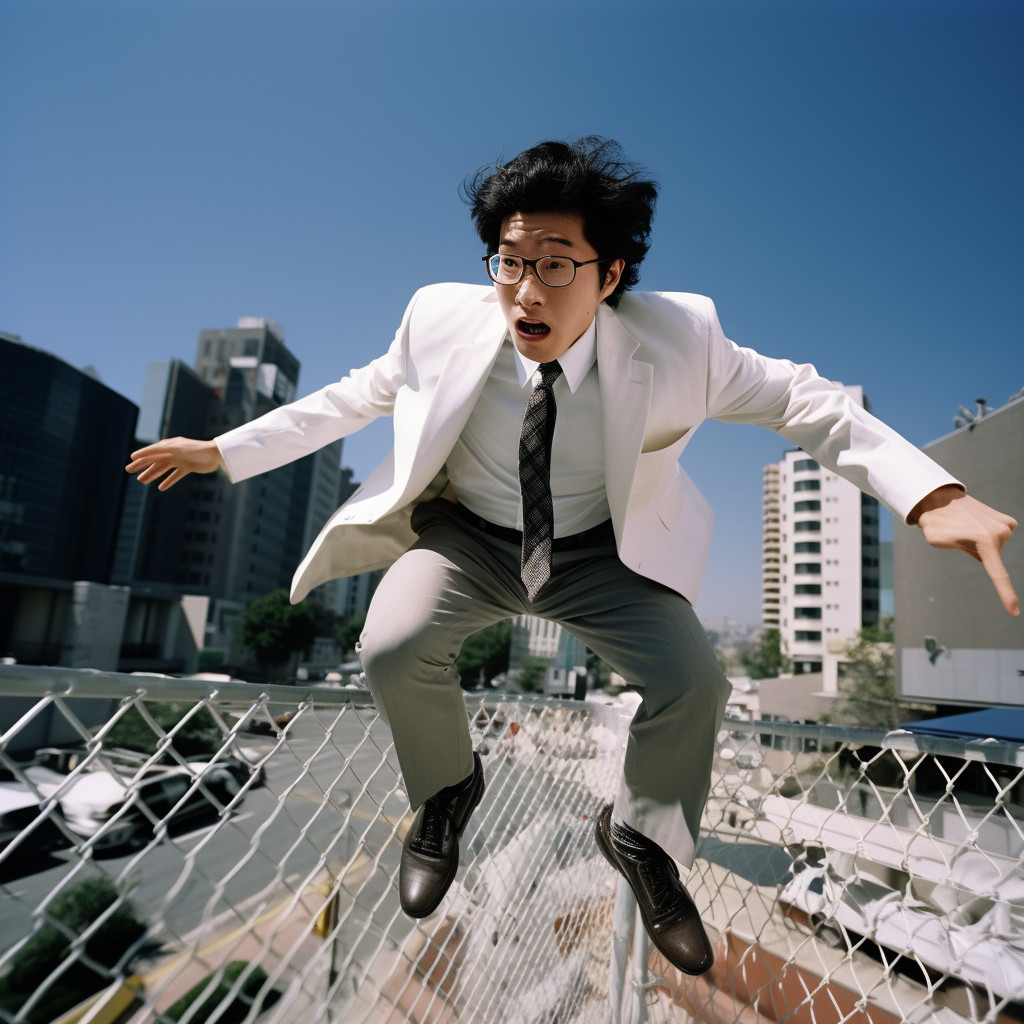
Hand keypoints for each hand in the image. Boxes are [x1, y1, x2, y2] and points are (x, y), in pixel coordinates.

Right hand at [126, 437, 223, 490]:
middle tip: (130, 472)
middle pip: (155, 460)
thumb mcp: (175, 449)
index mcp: (169, 445)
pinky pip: (175, 475)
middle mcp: (173, 452)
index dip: (141, 456)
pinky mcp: (188, 467)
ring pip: (163, 468)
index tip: (130, 461)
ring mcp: (181, 460)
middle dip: (142, 466)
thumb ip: (158, 451)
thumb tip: (141, 455)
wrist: (215, 454)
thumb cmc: (196, 449)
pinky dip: (168, 481)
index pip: (151, 451)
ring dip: (152, 474)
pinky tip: (161, 487)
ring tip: (142, 481)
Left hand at [908, 485, 1018, 615]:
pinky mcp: (1008, 521)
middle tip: (961, 535)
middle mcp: (1001, 534)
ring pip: (996, 549)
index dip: (1006, 595)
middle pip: (992, 559)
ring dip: (982, 543)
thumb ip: (964, 551)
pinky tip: (977, 524)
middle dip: (977, 553)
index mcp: (984, 542)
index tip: (1014, 611)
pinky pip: (999, 538)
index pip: (997, 575)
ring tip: (968, 528)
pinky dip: (988, 536)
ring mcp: (1007, 526)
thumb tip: (983, 552)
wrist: (940, 500)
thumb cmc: (936, 524)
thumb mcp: (941, 543)